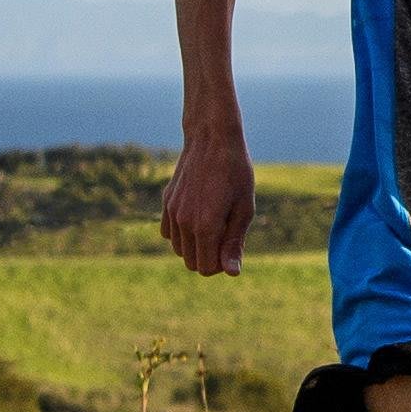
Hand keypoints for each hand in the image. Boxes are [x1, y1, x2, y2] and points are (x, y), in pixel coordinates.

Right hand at [161, 129, 255, 275]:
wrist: (212, 138)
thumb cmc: (235, 172)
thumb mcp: (244, 208)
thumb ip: (235, 243)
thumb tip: (232, 272)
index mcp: (206, 226)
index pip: (208, 269)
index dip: (223, 265)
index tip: (234, 246)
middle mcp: (184, 222)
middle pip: (192, 264)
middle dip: (210, 258)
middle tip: (227, 235)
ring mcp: (172, 213)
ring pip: (180, 251)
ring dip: (196, 246)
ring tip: (215, 223)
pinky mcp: (166, 203)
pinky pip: (169, 234)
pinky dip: (182, 234)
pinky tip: (198, 216)